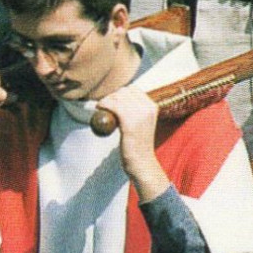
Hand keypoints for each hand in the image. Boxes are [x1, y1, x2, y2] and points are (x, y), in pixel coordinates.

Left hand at [97, 87, 168, 201]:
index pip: (133, 90)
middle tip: (104, 106)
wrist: (142, 163)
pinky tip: (99, 109)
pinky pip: (114, 106)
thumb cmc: (138, 145)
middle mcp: (148, 108)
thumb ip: (136, 111)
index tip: (112, 101)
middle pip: (124, 92)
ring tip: (101, 108)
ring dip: (106, 100)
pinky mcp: (130, 122)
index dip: (120, 94)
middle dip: (112, 96)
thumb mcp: (142, 123)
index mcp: (152, 106)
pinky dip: (104, 105)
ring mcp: (140, 114)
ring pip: (118, 97)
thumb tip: (120, 99)